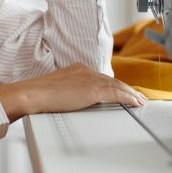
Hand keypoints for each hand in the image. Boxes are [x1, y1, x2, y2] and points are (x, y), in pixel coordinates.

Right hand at [0, 63, 147, 122]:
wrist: (31, 95)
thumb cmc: (36, 97)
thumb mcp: (55, 92)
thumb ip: (67, 94)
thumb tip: (71, 102)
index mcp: (76, 70)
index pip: (100, 78)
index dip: (113, 86)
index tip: (121, 91)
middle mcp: (85, 71)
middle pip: (111, 81)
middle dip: (125, 89)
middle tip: (137, 96)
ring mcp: (89, 80)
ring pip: (117, 86)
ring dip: (130, 94)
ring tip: (140, 100)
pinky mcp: (92, 90)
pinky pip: (116, 93)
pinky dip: (128, 98)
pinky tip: (136, 102)